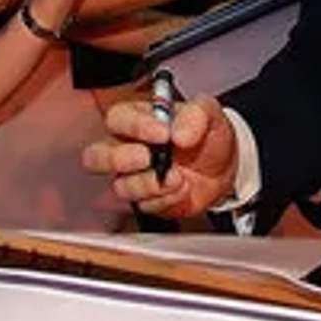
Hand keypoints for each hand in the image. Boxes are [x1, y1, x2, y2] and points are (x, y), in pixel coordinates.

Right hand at [82, 92, 238, 217]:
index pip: (118, 119)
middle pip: (96, 157)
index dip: (136, 127)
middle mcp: (128, 147)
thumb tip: (179, 133)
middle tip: (148, 159)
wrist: (224, 168)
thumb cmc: (208, 137)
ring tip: (178, 176)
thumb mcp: (210, 114)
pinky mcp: (145, 200)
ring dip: (151, 184)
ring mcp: (133, 176)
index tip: (163, 134)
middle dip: (121, 160)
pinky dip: (167, 199)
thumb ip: (196, 114)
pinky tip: (182, 188)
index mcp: (138, 118)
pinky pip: (144, 206)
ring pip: (120, 186)